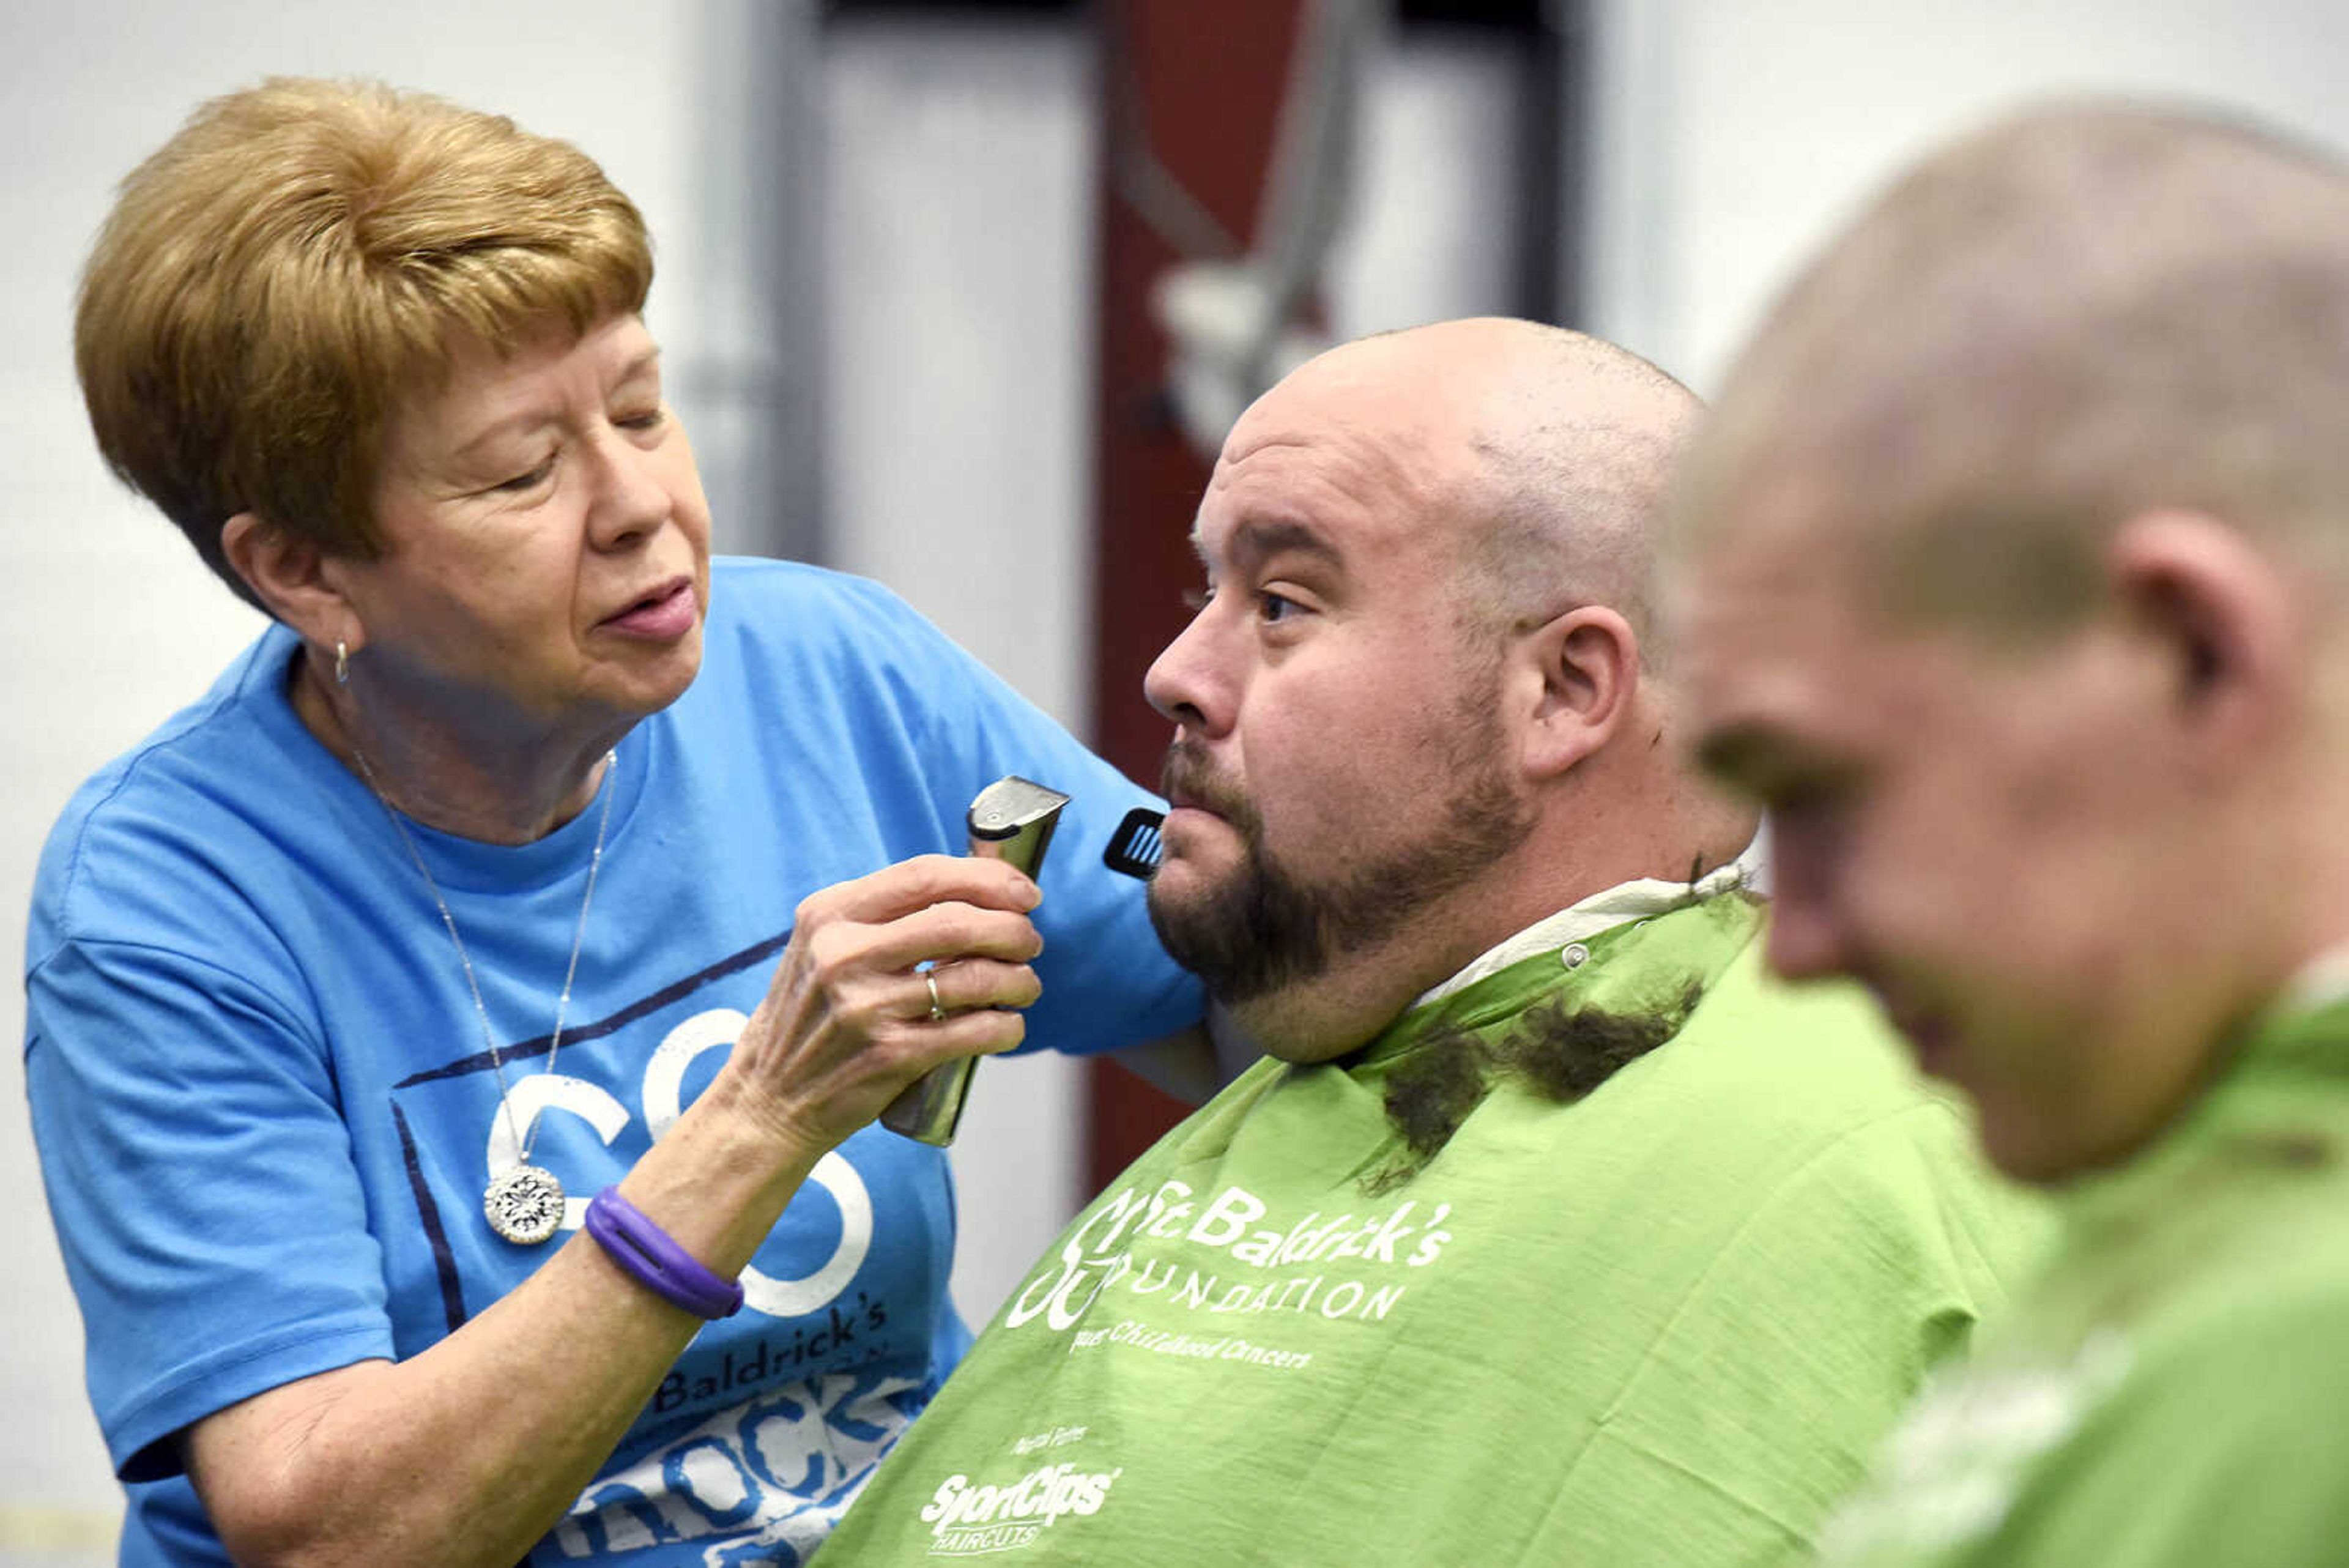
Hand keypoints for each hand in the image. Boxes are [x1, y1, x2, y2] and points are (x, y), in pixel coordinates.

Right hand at [727, 854, 1044, 1157]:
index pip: (925, 876)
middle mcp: (843, 955)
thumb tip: (976, 895)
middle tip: (1030, 942)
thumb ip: (881, 919)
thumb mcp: (822, 949)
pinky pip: (975, 1031)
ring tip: (1026, 985)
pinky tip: (1009, 1025)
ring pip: (976, 977)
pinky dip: (1007, 1027)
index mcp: (829, 915)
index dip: (988, 879)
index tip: (1023, 893)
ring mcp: (866, 1007)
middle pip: (959, 923)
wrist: (767, 1100)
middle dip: (1013, 929)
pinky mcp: (890, 1055)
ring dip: (1020, 979)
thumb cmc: (810, 1018)